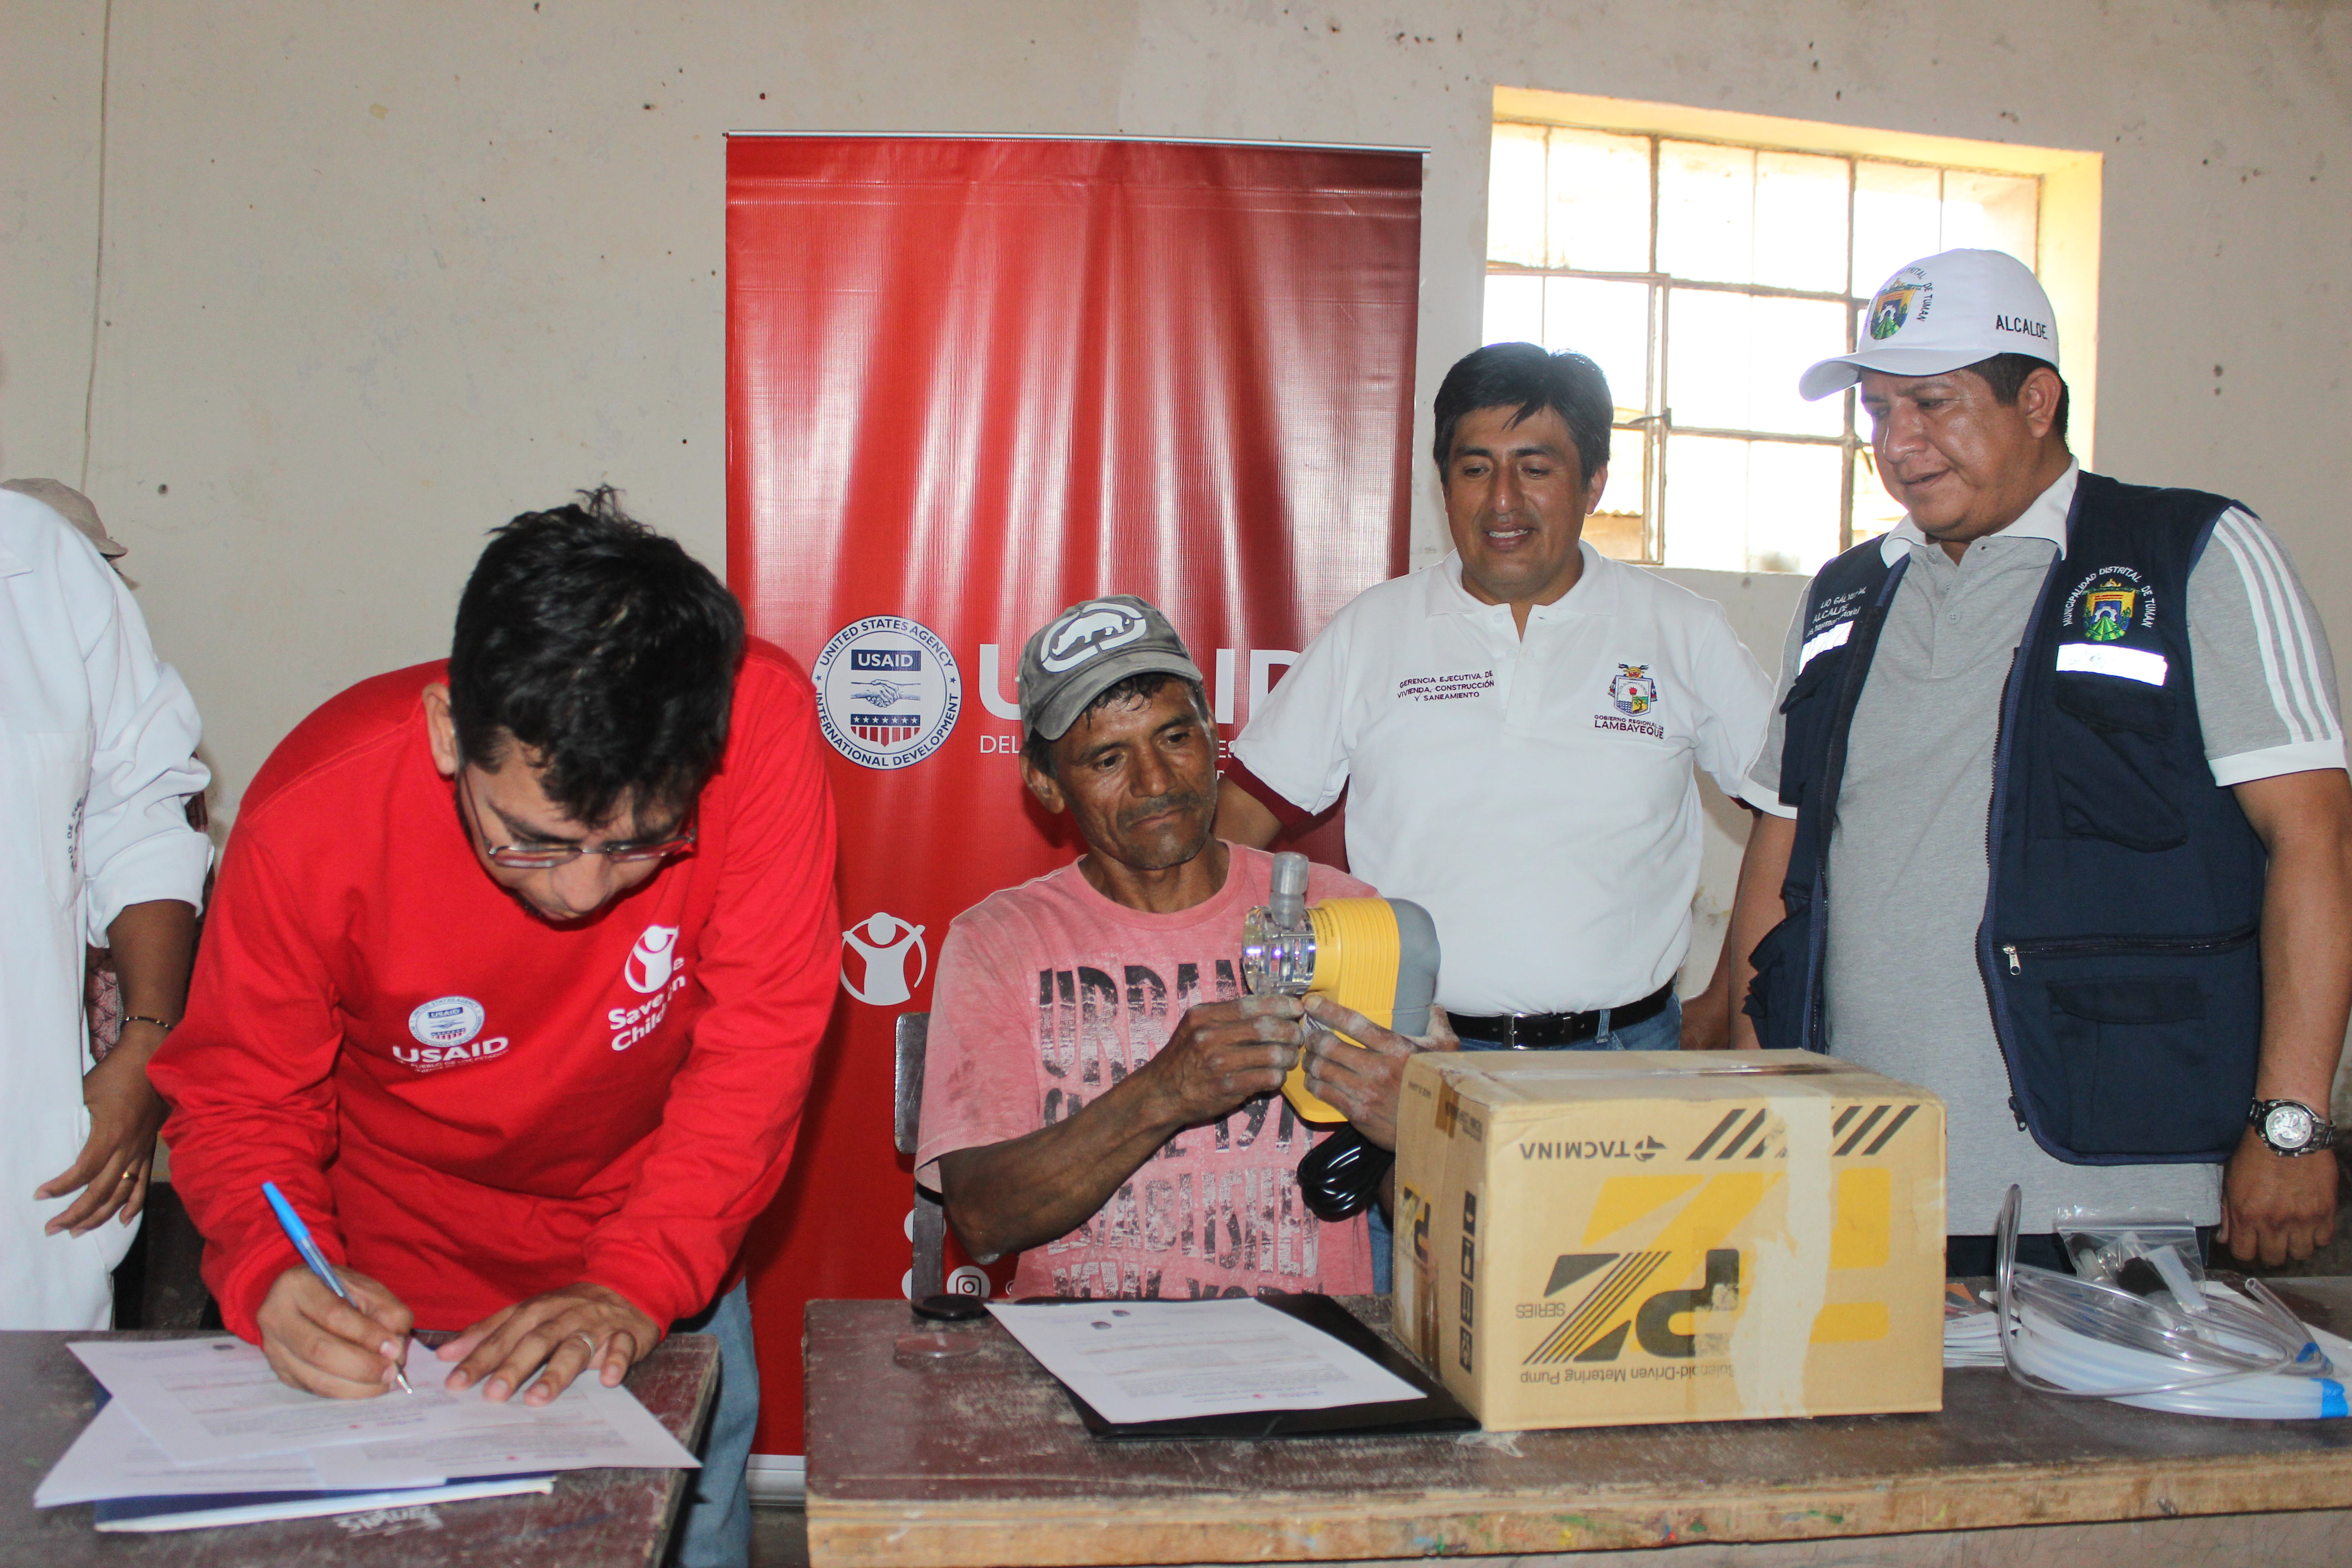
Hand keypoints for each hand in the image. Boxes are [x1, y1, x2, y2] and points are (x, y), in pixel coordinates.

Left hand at [36, 1029, 169, 1234]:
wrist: (150, 1062)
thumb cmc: (113, 1075)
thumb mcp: (84, 1094)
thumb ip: (72, 1121)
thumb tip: (51, 1140)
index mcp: (110, 1134)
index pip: (83, 1171)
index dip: (61, 1187)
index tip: (40, 1195)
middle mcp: (127, 1148)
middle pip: (102, 1191)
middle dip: (75, 1214)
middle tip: (52, 1228)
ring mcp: (140, 1151)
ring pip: (121, 1193)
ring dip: (99, 1216)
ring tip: (78, 1231)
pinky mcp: (148, 1150)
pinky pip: (142, 1184)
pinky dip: (133, 1205)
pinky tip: (121, 1221)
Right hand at [257, 1265, 415, 1398]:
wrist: (302, 1299)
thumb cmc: (338, 1290)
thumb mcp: (364, 1287)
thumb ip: (385, 1310)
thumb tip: (395, 1349)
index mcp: (297, 1285)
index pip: (333, 1315)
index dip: (366, 1334)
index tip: (393, 1347)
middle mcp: (276, 1318)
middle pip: (319, 1351)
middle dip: (362, 1365)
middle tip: (392, 1371)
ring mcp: (274, 1349)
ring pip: (316, 1378)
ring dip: (357, 1385)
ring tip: (384, 1381)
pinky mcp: (281, 1372)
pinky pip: (316, 1389)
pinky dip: (347, 1392)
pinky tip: (367, 1386)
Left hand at [439, 1282, 660, 1405]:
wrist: (627, 1284)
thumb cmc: (567, 1309)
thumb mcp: (527, 1313)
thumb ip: (487, 1332)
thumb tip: (444, 1354)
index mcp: (536, 1310)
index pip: (503, 1335)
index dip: (479, 1358)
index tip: (454, 1383)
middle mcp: (563, 1316)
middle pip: (536, 1341)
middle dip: (513, 1367)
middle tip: (493, 1395)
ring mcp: (595, 1324)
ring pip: (575, 1346)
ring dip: (557, 1371)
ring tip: (538, 1398)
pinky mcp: (626, 1334)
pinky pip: (622, 1346)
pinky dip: (615, 1360)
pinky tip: (607, 1379)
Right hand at [1137, 994, 1310, 1125]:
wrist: (1161, 1093)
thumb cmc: (1184, 1058)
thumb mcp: (1196, 1026)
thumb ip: (1227, 1016)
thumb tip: (1271, 1008)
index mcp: (1204, 1015)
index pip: (1251, 1004)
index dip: (1280, 1004)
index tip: (1296, 1007)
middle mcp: (1209, 1035)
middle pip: (1266, 1027)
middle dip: (1290, 1030)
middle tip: (1298, 1036)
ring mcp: (1218, 1062)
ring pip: (1272, 1053)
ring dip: (1289, 1056)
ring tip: (1290, 1057)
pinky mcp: (1226, 1087)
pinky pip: (1267, 1078)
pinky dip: (1278, 1076)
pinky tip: (1276, 1076)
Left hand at [1299, 998, 1456, 1150]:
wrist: (1441, 1131)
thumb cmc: (1441, 1086)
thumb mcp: (1447, 1052)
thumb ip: (1438, 1026)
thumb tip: (1434, 1007)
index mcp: (1397, 1049)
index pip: (1354, 1024)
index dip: (1329, 1011)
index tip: (1312, 1002)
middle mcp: (1378, 1069)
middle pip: (1330, 1046)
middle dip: (1313, 1038)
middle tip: (1310, 1036)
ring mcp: (1366, 1093)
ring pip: (1322, 1070)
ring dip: (1310, 1061)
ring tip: (1310, 1057)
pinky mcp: (1358, 1114)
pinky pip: (1324, 1094)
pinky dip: (1314, 1084)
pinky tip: (1314, 1080)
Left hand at [2219, 1129, 2338, 1265]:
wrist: (2287, 1133)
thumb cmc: (2255, 1154)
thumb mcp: (2231, 1181)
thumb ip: (2227, 1213)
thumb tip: (2224, 1239)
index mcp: (2247, 1215)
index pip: (2244, 1254)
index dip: (2245, 1253)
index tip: (2249, 1247)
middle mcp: (2274, 1223)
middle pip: (2273, 1259)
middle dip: (2269, 1253)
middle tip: (2271, 1242)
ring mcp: (2302, 1219)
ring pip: (2300, 1254)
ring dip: (2294, 1247)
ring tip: (2291, 1234)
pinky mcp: (2325, 1212)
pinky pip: (2323, 1240)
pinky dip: (2316, 1236)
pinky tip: (2309, 1225)